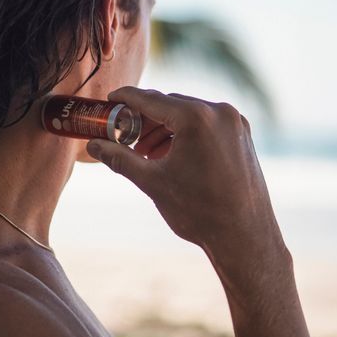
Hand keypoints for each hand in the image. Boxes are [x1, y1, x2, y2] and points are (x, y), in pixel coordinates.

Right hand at [86, 87, 284, 261]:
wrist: (244, 237)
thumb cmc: (199, 211)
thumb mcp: (152, 181)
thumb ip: (120, 158)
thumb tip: (93, 145)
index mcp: (196, 118)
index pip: (151, 99)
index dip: (126, 99)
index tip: (110, 100)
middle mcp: (219, 112)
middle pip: (171, 105)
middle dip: (145, 119)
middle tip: (124, 136)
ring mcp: (235, 123)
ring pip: (190, 114)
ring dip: (165, 128)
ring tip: (147, 153)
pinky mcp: (243, 136)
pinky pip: (208, 125)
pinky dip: (187, 134)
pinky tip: (173, 155)